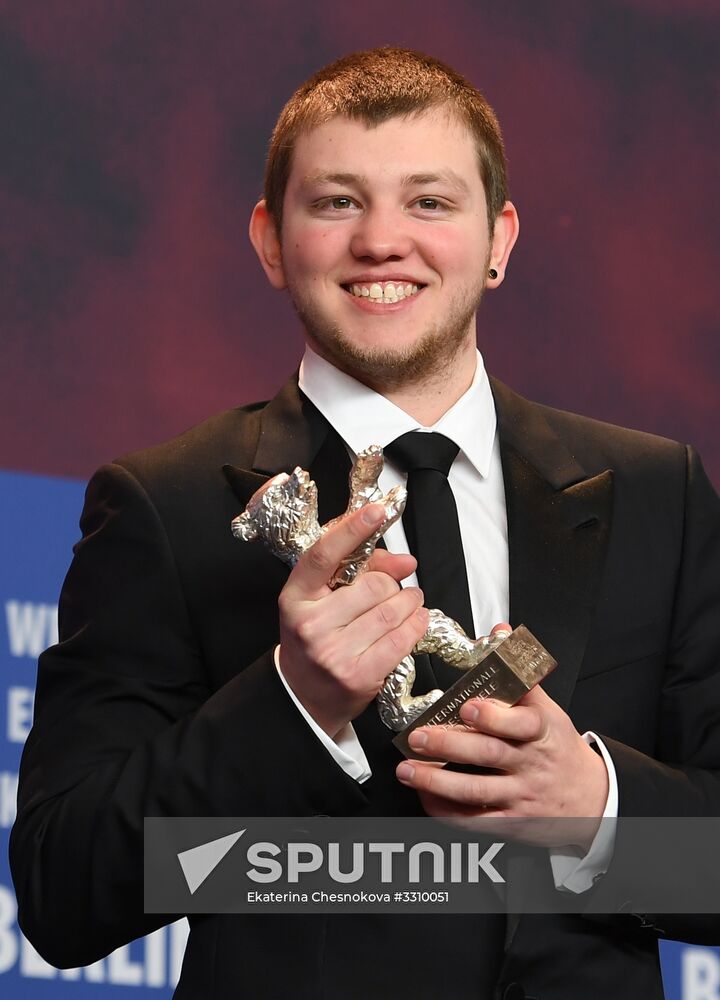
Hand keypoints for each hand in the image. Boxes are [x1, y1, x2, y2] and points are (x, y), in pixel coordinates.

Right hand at [278, 503, 428, 738]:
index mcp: (295, 597)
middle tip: (392, 589)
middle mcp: (310, 624)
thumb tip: (405, 561)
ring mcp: (333, 653)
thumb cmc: (315, 639)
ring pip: (391, 610)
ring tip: (407, 603)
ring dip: (409, 602)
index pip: (323, 555)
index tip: (377, 511)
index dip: (352, 530)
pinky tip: (414, 620)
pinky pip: (401, 639)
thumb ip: (358, 571)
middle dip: (392, 583)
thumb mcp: (320, 600)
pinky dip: (416, 625)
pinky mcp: (358, 675)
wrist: (304, 696)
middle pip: (372, 585)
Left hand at [395, 647, 608, 849]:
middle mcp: (530, 763)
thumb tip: (498, 633)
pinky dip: (448, 812)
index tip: (468, 707)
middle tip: (418, 737)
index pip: (521, 722)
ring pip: (477, 791)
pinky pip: (476, 822)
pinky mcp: (512, 822)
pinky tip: (425, 798)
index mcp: (541, 731)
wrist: (591, 798)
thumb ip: (519, 675)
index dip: (494, 716)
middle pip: (489, 754)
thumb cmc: (558, 747)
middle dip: (449, 746)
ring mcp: (521, 795)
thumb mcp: (549, 708)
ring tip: (407, 770)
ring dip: (437, 782)